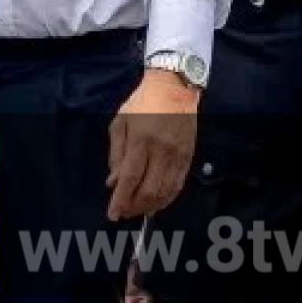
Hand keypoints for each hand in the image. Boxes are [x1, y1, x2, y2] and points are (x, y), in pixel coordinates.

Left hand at [106, 69, 200, 221]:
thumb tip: (113, 182)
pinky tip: (156, 204)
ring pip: (165, 192)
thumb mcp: (121, 122)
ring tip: (137, 211)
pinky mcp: (188, 158)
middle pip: (149, 189)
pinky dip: (166, 199)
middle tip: (123, 213)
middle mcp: (161, 151)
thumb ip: (116, 154)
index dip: (121, 199)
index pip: (130, 178)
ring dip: (150, 206)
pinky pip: (178, 185)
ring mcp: (178, 156)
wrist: (175, 88)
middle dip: (134, 206)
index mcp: (141, 140)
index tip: (113, 214)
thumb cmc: (142, 103)